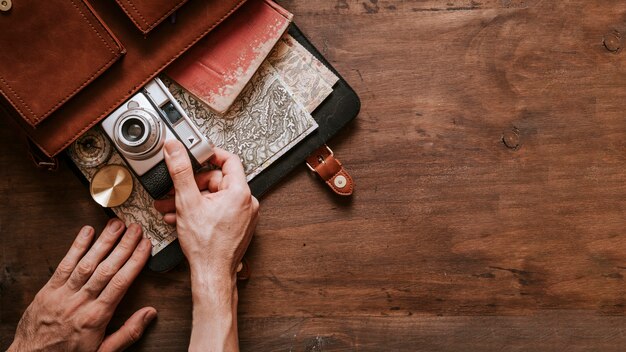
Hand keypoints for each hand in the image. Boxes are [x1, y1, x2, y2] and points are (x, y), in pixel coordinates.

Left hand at [9, 220, 155, 351]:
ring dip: (103, 242)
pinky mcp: (48, 290)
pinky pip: (64, 265)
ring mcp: (63, 294)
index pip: (121, 282)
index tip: (146, 246)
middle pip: (106, 268)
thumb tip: (150, 313)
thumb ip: (128, 333)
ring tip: (116, 225)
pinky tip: (86, 233)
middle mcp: (80, 303)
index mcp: (96, 317)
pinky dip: (76, 247)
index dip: (135, 261)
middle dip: (123, 246)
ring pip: (87, 263)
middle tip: (136, 229)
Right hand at [154, 141, 258, 278]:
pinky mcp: (238, 226)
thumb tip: (175, 150)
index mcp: (240, 192)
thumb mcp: (187, 202)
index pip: (229, 160)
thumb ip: (180, 171)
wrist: (212, 274)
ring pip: (215, 198)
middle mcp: (247, 203)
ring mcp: (244, 215)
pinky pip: (219, 210)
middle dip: (192, 186)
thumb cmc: (206, 246)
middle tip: (174, 191)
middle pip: (218, 180)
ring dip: (192, 200)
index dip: (210, 155)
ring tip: (172, 207)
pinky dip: (202, 211)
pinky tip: (183, 218)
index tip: (197, 155)